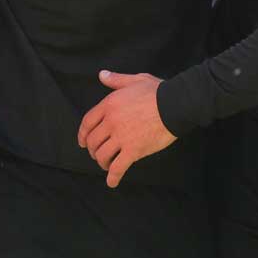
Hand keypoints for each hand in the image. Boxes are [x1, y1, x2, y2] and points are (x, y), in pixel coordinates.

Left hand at [76, 70, 174, 187]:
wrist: (175, 105)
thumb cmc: (157, 91)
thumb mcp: (135, 79)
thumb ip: (116, 79)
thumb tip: (102, 75)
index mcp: (109, 104)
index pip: (87, 122)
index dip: (82, 134)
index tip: (82, 142)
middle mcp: (111, 122)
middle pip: (93, 141)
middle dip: (92, 150)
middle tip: (97, 154)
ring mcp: (121, 137)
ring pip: (102, 155)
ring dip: (101, 162)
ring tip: (106, 165)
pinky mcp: (133, 151)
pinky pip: (118, 168)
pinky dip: (113, 177)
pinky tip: (112, 182)